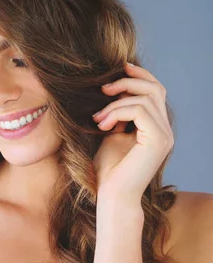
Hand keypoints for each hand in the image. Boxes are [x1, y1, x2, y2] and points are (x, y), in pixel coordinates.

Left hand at [91, 62, 173, 202]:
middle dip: (126, 82)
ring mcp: (164, 135)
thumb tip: (110, 89)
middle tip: (102, 89)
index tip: (117, 68)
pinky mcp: (158, 140)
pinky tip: (102, 125)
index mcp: (156, 126)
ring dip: (115, 102)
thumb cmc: (108, 168)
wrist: (112, 194)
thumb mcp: (110, 133)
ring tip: (97, 118)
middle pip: (154, 88)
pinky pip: (139, 110)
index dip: (139, 74)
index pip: (155, 90)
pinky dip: (117, 112)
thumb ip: (116, 114)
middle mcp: (165, 129)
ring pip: (144, 98)